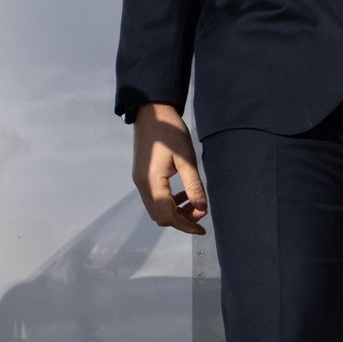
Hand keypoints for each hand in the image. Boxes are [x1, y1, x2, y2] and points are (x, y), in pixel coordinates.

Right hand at [131, 102, 208, 234]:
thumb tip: (202, 209)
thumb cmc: (171, 133)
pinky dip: (168, 202)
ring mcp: (140, 181)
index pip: (168, 216)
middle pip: (160, 217)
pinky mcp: (141, 176)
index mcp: (153, 183)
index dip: (186, 224)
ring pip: (156, 209)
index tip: (203, 227)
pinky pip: (154, 198)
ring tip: (194, 203)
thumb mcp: (186, 159)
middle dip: (181, 220)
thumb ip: (194, 186)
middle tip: (200, 213)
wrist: (152, 114)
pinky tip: (182, 193)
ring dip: (175, 212)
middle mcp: (142, 186)